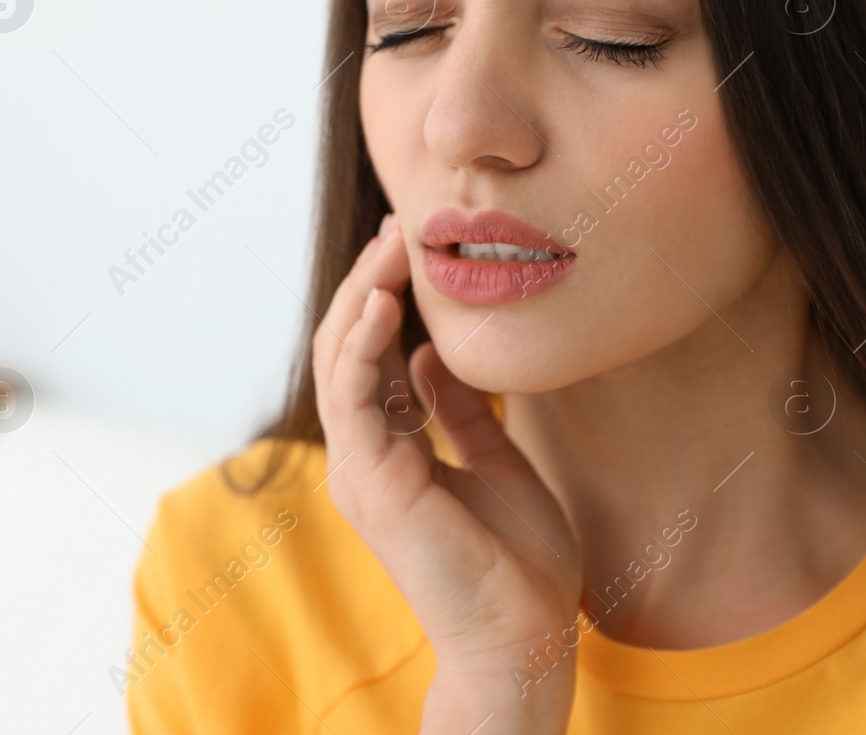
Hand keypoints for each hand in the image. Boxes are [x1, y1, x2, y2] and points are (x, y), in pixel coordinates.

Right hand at [310, 214, 581, 733]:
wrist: (525, 639)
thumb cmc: (516, 563)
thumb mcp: (491, 461)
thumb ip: (454, 411)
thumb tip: (430, 358)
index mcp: (387, 452)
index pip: (369, 357)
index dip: (384, 296)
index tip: (411, 245)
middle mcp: (363, 457)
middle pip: (346, 349)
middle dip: (368, 281)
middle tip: (400, 225)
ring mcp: (360, 471)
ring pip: (339, 363)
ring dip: (361, 297)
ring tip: (390, 245)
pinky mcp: (372, 484)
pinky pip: (352, 400)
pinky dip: (362, 346)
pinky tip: (381, 301)